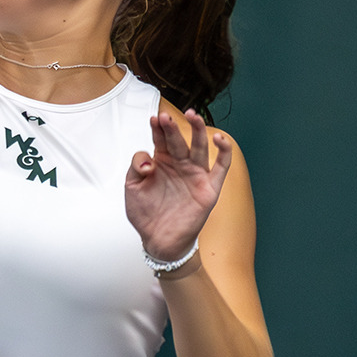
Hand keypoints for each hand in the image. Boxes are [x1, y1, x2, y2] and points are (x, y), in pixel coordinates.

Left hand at [125, 109, 232, 261]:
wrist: (158, 239)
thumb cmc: (146, 213)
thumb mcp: (132, 187)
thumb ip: (136, 167)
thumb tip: (149, 159)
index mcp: (161, 161)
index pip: (161, 139)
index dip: (158, 128)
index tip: (154, 119)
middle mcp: (179, 164)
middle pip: (179, 140)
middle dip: (173, 128)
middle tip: (167, 117)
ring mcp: (195, 174)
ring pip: (200, 147)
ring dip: (198, 130)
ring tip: (192, 117)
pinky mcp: (209, 187)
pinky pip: (221, 166)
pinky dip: (224, 151)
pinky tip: (220, 139)